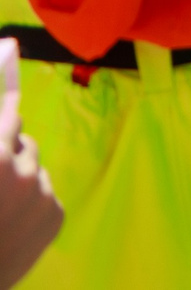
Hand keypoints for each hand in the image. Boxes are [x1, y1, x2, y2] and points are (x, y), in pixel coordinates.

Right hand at [0, 88, 59, 288]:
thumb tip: (6, 122)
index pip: (11, 118)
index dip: (10, 109)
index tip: (15, 97)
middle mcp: (24, 173)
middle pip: (27, 143)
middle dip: (12, 150)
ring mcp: (44, 195)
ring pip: (37, 170)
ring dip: (22, 177)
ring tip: (1, 205)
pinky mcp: (57, 215)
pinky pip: (46, 194)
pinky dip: (33, 201)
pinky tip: (13, 221)